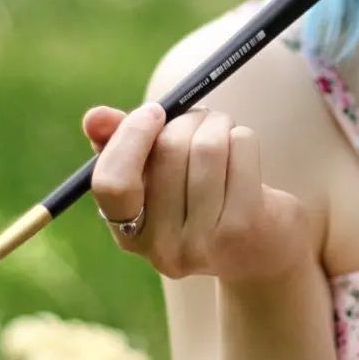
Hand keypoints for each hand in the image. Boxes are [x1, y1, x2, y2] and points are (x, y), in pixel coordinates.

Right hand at [83, 103, 314, 288]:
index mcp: (130, 234)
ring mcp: (203, 243)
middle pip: (167, 150)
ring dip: (218, 124)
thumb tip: (95, 117)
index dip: (132, 137)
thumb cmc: (203, 200)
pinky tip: (244, 154)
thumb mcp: (160, 178)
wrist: (263, 247)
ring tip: (224, 132)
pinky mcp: (244, 227)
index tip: (154, 111)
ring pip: (207, 146)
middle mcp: (162, 248)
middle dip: (187, 119)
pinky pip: (239, 148)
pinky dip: (242, 136)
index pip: (111, 183)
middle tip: (201, 118)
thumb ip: (123, 146)